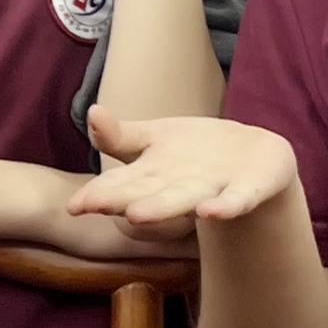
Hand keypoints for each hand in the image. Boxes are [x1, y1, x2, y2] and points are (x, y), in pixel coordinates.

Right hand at [71, 107, 297, 235]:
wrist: (254, 156)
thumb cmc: (194, 153)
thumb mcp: (154, 140)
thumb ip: (120, 136)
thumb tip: (92, 112)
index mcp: (153, 175)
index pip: (120, 185)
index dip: (97, 195)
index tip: (73, 206)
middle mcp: (177, 187)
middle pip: (146, 195)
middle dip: (123, 201)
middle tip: (94, 208)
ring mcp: (212, 190)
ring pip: (183, 200)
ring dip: (162, 208)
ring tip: (137, 215)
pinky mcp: (247, 191)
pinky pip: (237, 200)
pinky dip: (224, 206)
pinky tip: (211, 211)